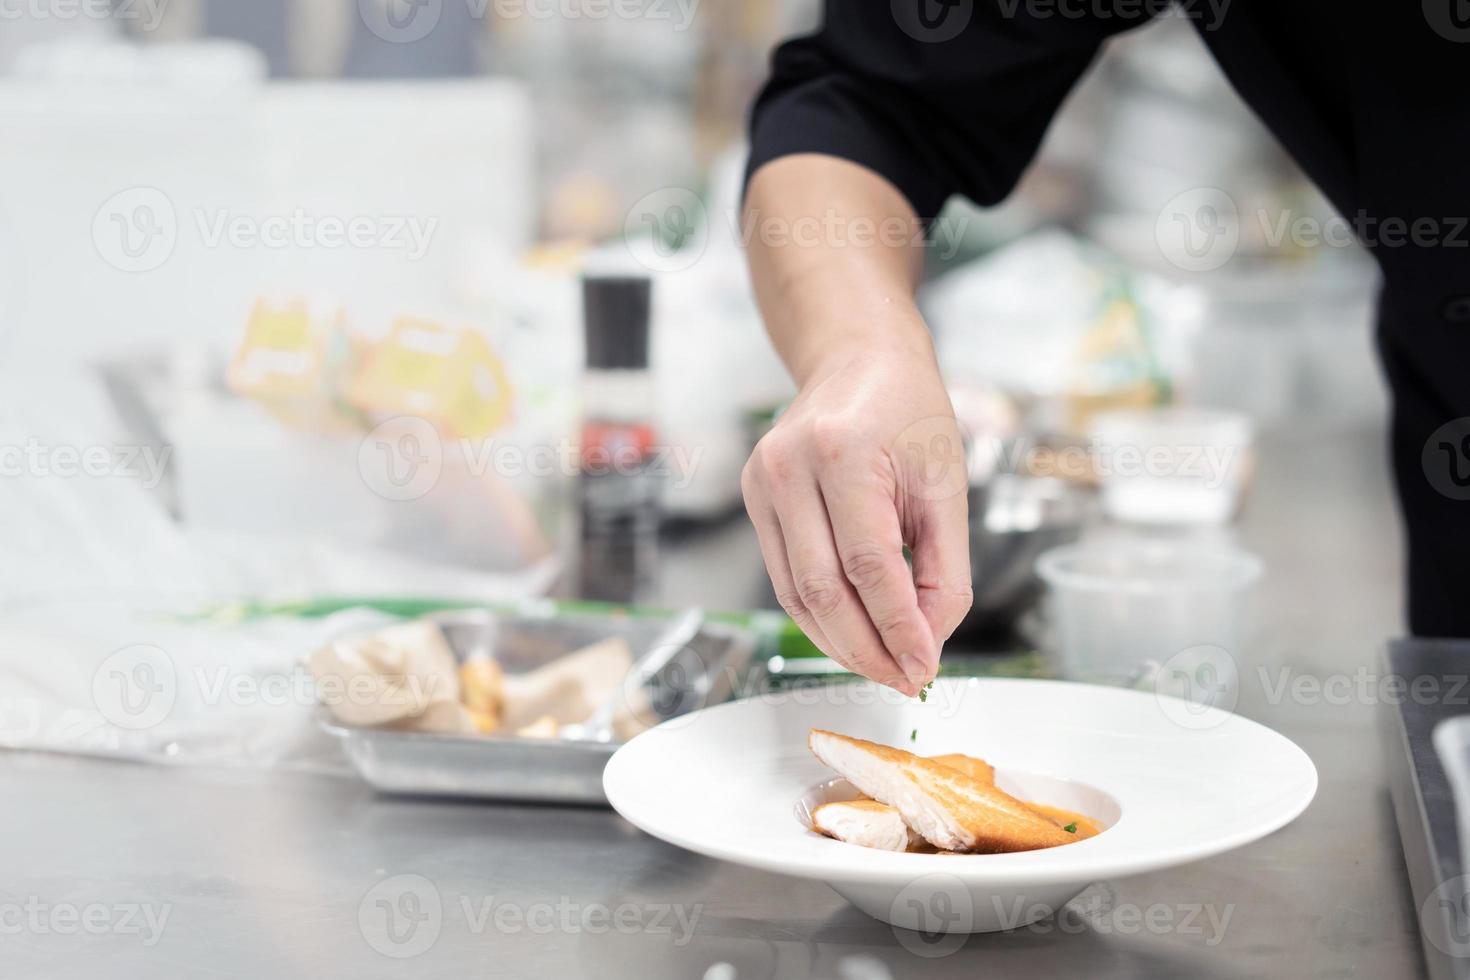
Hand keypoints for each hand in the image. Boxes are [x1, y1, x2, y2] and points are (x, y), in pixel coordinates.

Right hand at [742, 344, 972, 694]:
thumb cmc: (909, 413)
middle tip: (904, 679)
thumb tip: (928, 642)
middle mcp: (789, 467)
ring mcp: (762, 483)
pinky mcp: (753, 498)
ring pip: (795, 593)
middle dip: (866, 647)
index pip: (869, 564)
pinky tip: (853, 635)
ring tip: (883, 667)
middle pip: (823, 589)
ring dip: (840, 642)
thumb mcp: (947, 484)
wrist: (858, 359)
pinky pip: (784, 577)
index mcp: (843, 452)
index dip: (897, 627)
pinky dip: (820, 616)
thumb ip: (945, 568)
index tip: (924, 667)